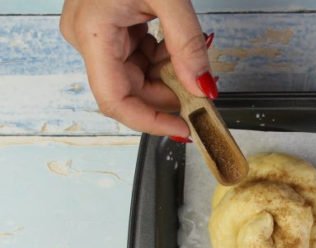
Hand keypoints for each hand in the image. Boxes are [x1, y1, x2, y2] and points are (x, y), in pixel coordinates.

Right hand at [60, 0, 216, 136]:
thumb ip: (188, 46)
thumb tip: (204, 88)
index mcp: (92, 33)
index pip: (115, 100)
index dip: (149, 121)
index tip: (183, 129)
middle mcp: (86, 38)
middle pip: (129, 90)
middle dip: (168, 96)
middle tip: (203, 94)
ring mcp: (95, 33)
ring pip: (136, 76)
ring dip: (168, 77)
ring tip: (192, 60)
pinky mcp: (108, 27)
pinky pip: (136, 57)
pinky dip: (163, 59)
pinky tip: (178, 48)